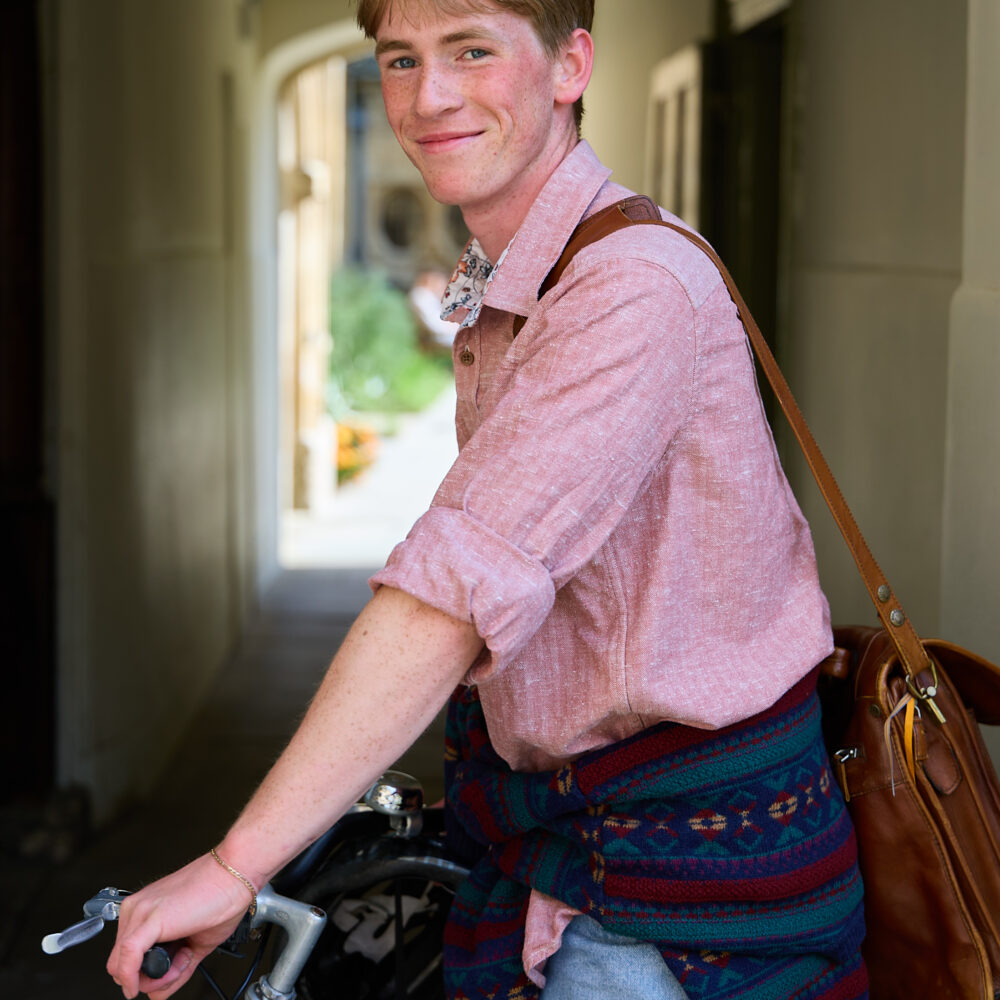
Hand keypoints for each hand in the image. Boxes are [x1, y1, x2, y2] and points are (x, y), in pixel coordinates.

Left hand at [106, 853, 254, 998]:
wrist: (236, 871)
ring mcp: (141, 912)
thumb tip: (157, 993)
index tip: (174, 969)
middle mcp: (138, 909)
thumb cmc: (222, 895)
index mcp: (146, 911)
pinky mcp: (150, 919)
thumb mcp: (196, 942)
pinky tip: (149, 984)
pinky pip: (127, 961)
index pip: (125, 956)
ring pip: (122, 967)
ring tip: (184, 961)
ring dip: (151, 978)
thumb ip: (176, 969)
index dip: (146, 973)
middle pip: (120, 964)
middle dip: (147, 978)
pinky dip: (133, 979)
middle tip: (178, 969)